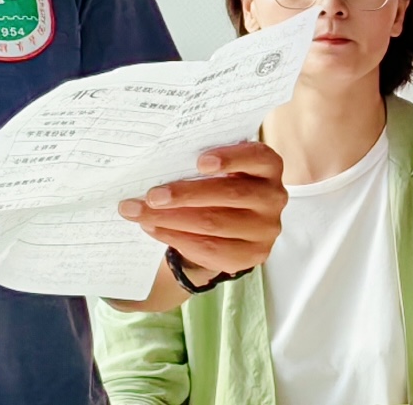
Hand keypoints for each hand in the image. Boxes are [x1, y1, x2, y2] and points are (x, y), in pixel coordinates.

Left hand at [118, 142, 286, 281]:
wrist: (229, 224)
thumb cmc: (218, 183)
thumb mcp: (216, 168)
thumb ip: (198, 163)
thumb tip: (154, 165)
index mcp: (267, 166)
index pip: (257, 157)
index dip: (230, 158)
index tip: (200, 161)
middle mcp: (272, 196)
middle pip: (229, 194)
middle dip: (184, 194)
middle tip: (151, 195)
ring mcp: (265, 229)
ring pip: (214, 224)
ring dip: (170, 218)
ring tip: (140, 213)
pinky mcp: (252, 255)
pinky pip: (210, 249)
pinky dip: (176, 237)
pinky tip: (154, 228)